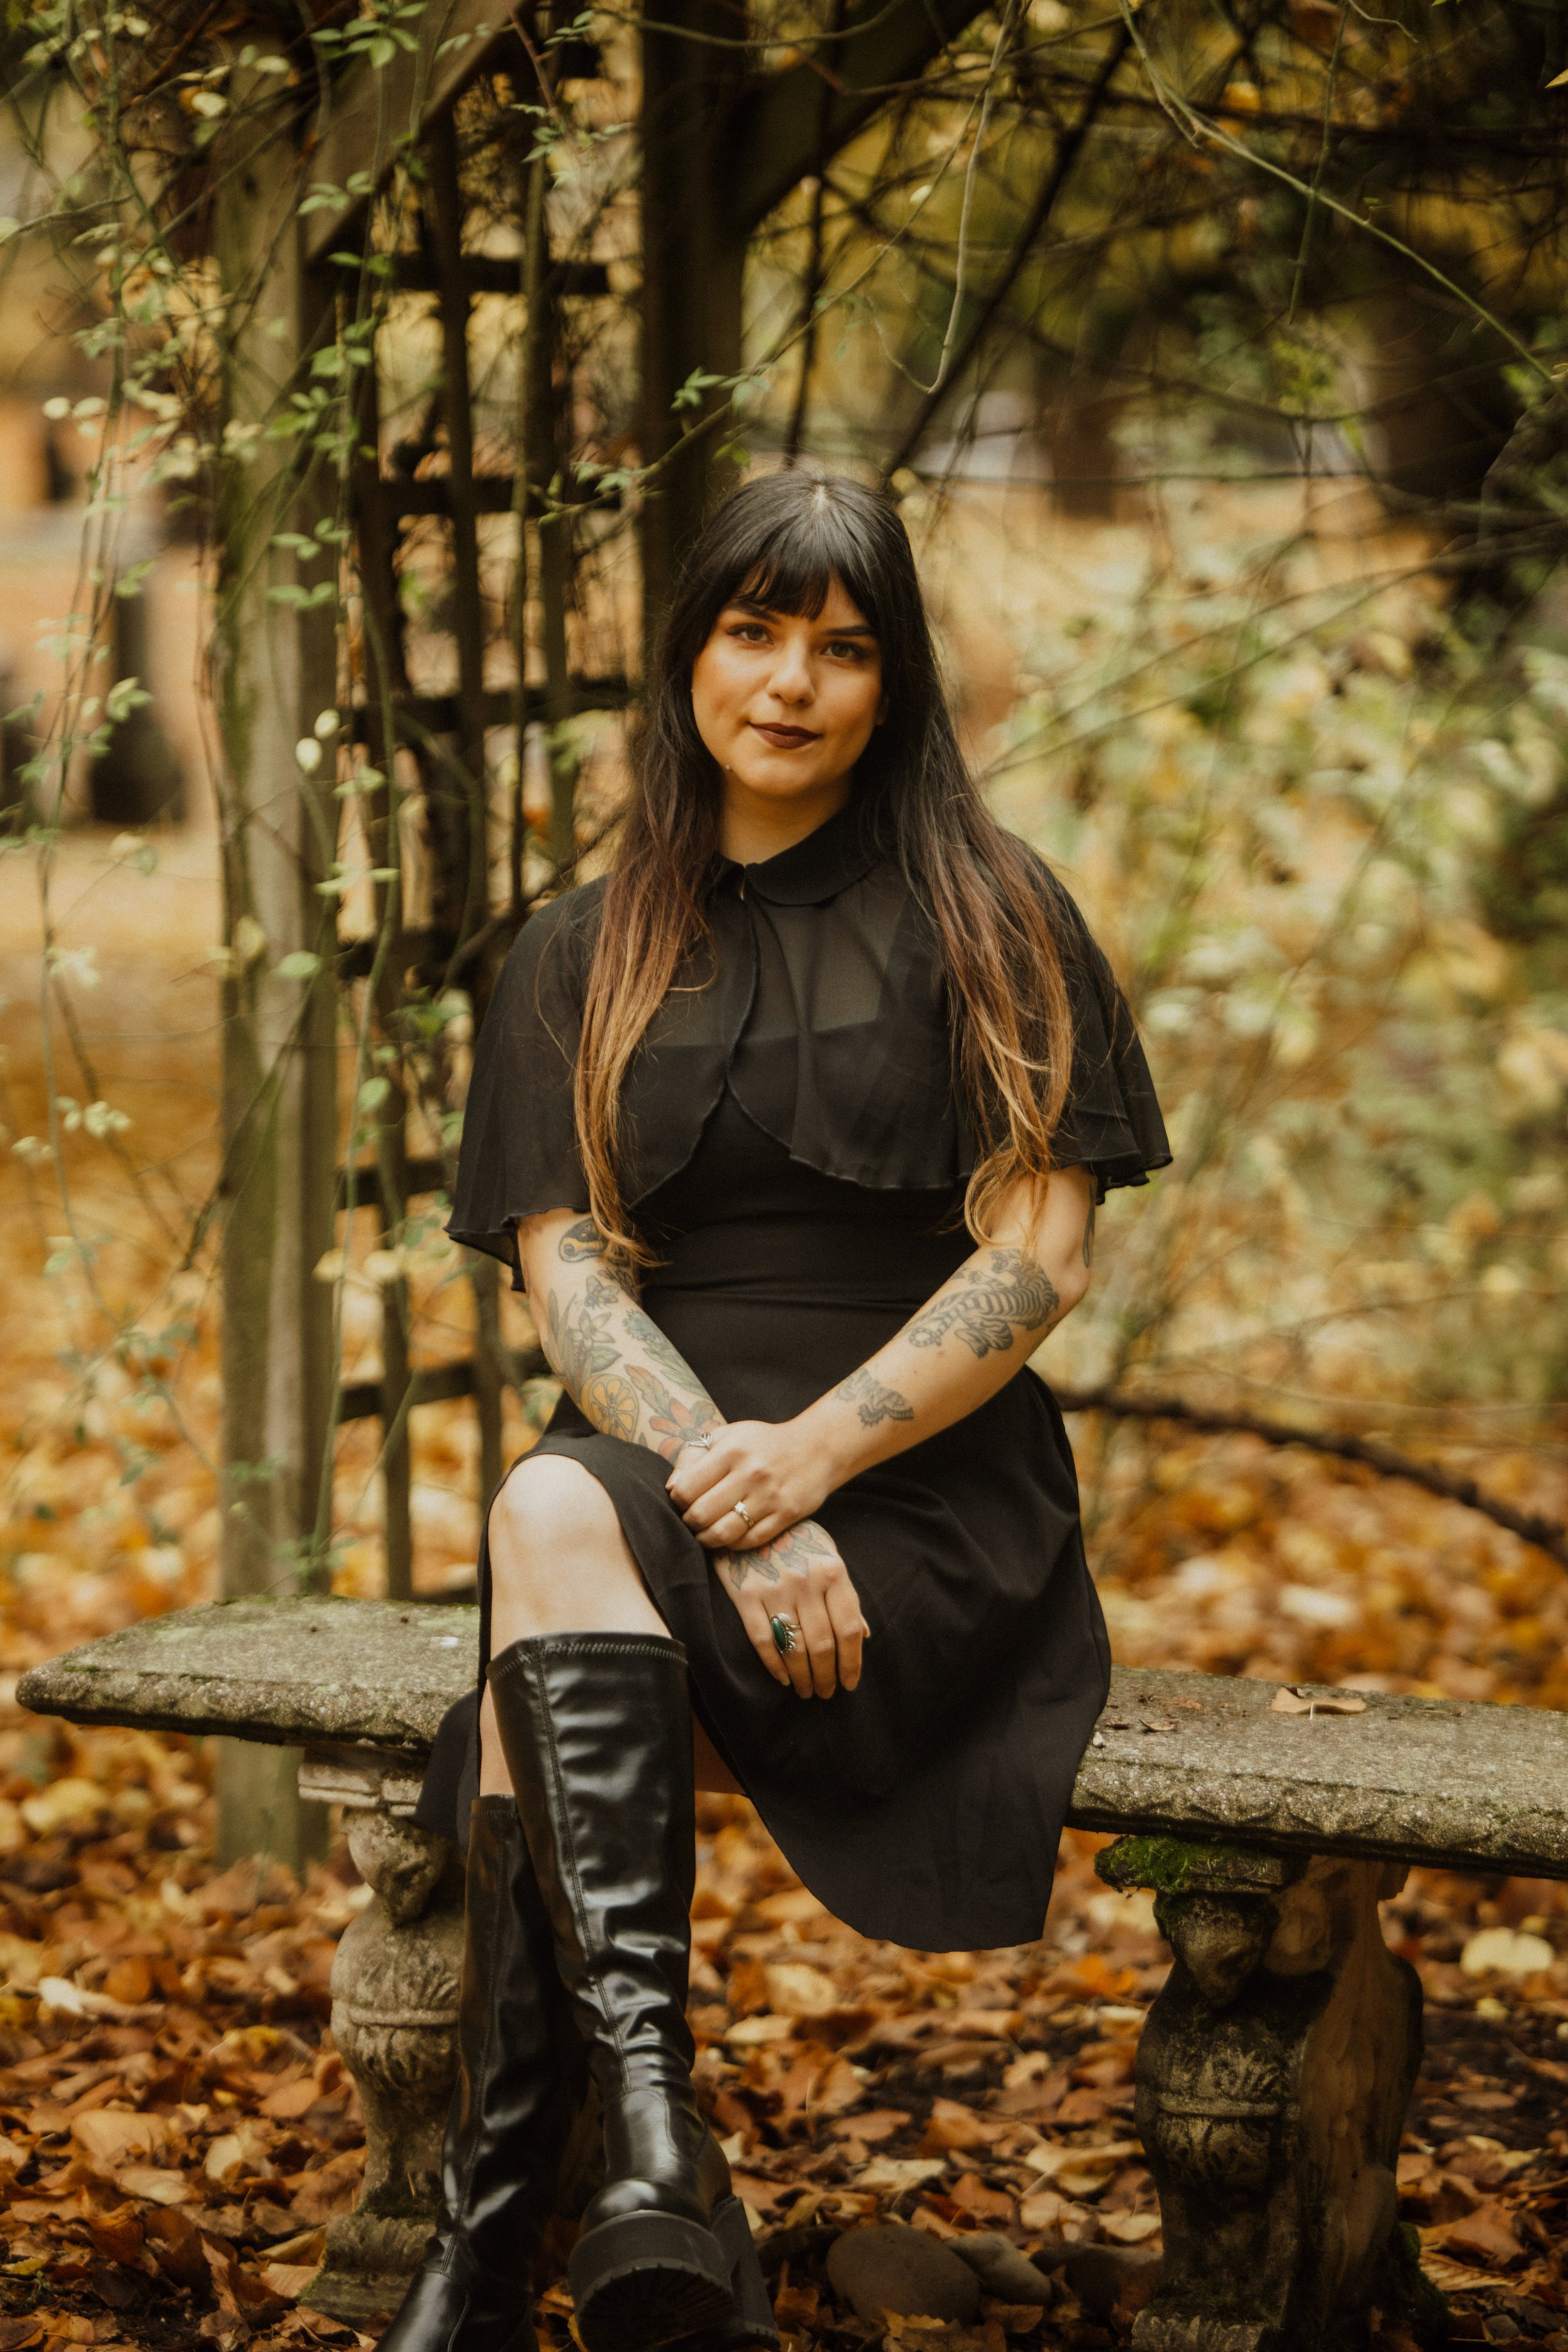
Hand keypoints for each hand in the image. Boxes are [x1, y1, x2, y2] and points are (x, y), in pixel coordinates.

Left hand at [665, 1418, 837, 1551]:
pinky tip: (729, 1535)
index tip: (683, 1500)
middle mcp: (750, 1473)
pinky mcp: (786, 1516)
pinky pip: (748, 1542)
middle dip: (689, 1523)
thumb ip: (693, 1456)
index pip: (685, 1489)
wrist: (816, 1448)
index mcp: (731, 1450)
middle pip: (701, 1515)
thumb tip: (670, 1488)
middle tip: (692, 1520)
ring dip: (706, 1539)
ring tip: (705, 1533)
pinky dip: (732, 1544)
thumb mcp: (727, 1435)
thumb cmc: (762, 1443)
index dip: (677, 1500)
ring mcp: (770, 1497)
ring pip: (723, 1534)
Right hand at [713, 1519, 868, 1698]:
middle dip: (826, 1676)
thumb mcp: (828, 1556)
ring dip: (802, 1676)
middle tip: (825, 1693)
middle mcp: (807, 1581)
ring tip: (806, 1690)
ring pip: (794, 1647)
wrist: (749, 1515)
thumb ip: (845, 1595)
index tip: (849, 1683)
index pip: (848, 1629)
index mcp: (833, 1572)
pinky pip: (763, 1640)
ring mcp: (776, 1588)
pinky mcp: (746, 1594)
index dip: (851, 1663)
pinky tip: (781, 1678)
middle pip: (822, 1644)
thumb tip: (864, 1635)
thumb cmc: (797, 1539)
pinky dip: (774, 1665)